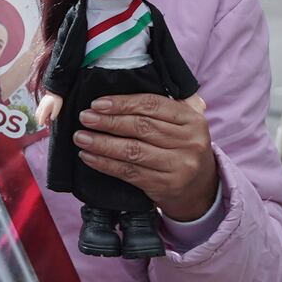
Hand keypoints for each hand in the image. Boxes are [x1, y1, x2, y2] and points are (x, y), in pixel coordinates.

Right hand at [35, 92, 62, 127]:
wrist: (55, 90)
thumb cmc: (57, 99)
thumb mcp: (58, 107)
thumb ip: (54, 114)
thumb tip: (51, 119)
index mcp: (45, 109)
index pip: (41, 117)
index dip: (41, 122)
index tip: (41, 124)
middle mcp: (42, 107)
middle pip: (37, 115)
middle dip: (39, 119)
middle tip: (42, 123)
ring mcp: (41, 104)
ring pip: (37, 112)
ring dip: (38, 116)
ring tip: (42, 118)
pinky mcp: (41, 101)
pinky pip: (38, 108)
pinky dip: (39, 112)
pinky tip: (42, 112)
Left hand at [73, 93, 217, 220]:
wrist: (200, 189)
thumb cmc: (184, 148)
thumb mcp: (185, 124)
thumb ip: (166, 107)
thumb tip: (125, 91)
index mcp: (192, 120)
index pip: (153, 105)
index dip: (123, 103)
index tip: (98, 103)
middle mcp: (189, 142)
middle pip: (141, 127)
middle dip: (108, 121)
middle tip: (85, 118)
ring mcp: (178, 165)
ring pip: (132, 151)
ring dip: (102, 143)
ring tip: (81, 137)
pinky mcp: (164, 185)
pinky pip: (128, 172)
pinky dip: (105, 164)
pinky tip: (89, 156)